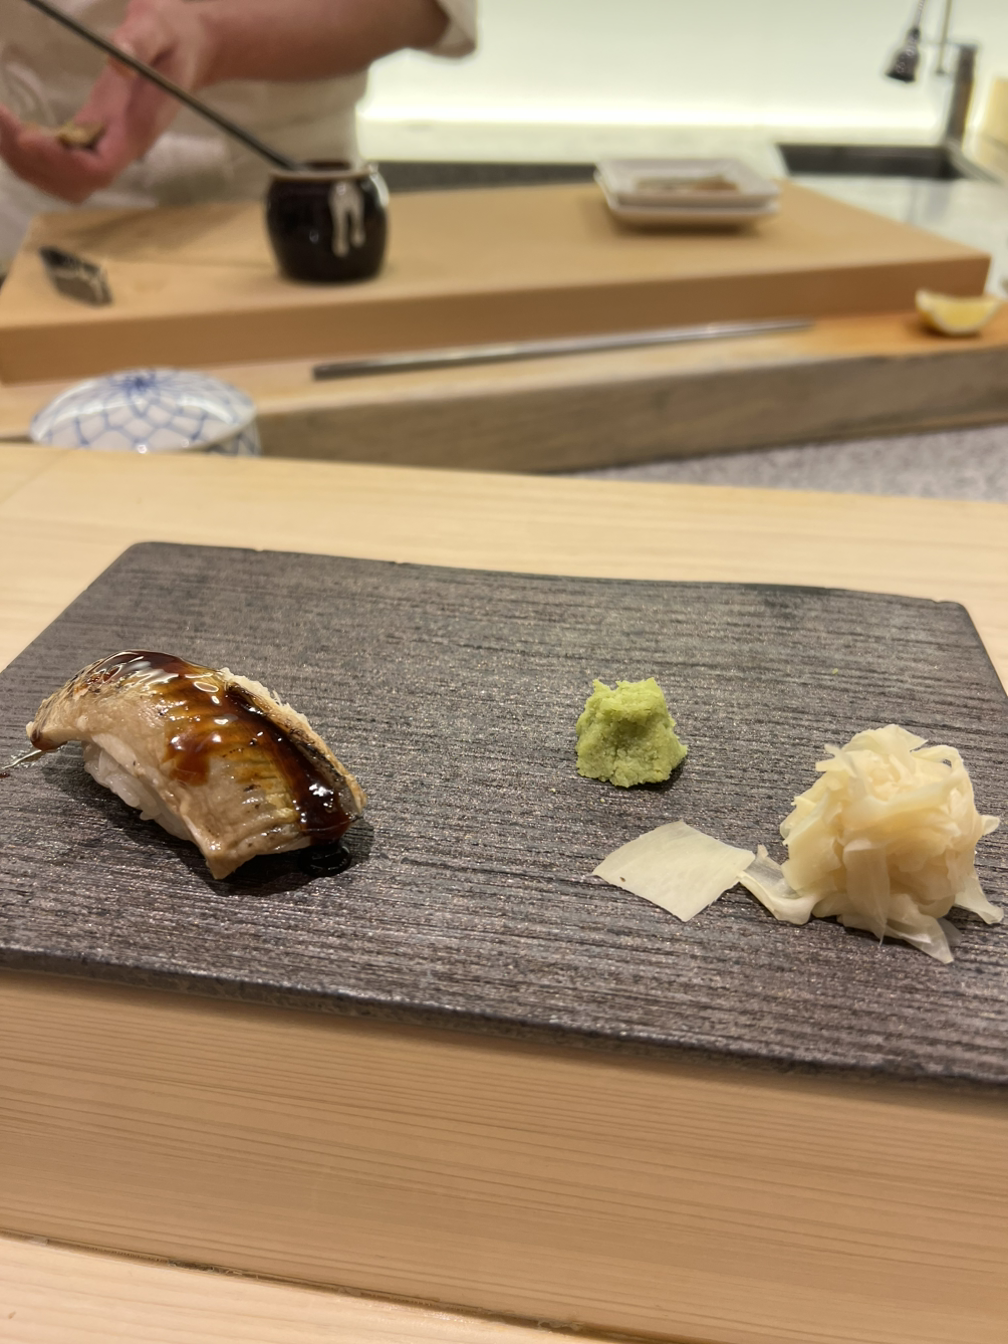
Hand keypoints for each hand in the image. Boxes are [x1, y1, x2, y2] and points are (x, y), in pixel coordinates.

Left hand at [0, 0, 218, 202]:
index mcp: (136, 130)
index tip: (25, 134)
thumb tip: (117, 64)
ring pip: (65, 180)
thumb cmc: (176, 35)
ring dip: (27, 163)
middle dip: (33, 162)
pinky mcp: (94, 133)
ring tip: (0, 121)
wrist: (190, 47)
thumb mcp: (160, 25)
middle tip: (0, 118)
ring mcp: (106, 143)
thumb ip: (140, 41)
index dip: (60, 161)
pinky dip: (31, 152)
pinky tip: (11, 125)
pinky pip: (61, 161)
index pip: (97, 168)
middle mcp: (120, 146)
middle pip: (75, 183)